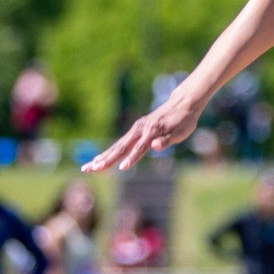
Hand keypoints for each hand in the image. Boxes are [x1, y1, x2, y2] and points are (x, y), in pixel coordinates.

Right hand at [84, 97, 199, 172]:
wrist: (182, 104)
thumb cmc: (184, 121)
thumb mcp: (180, 132)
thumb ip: (167, 140)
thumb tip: (155, 146)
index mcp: (152, 131)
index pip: (139, 148)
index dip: (131, 159)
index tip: (122, 168)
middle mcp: (140, 129)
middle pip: (121, 147)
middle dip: (106, 159)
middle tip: (91, 168)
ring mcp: (137, 129)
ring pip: (117, 146)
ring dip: (103, 156)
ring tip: (89, 166)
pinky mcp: (136, 130)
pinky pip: (120, 143)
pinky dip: (110, 151)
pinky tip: (101, 158)